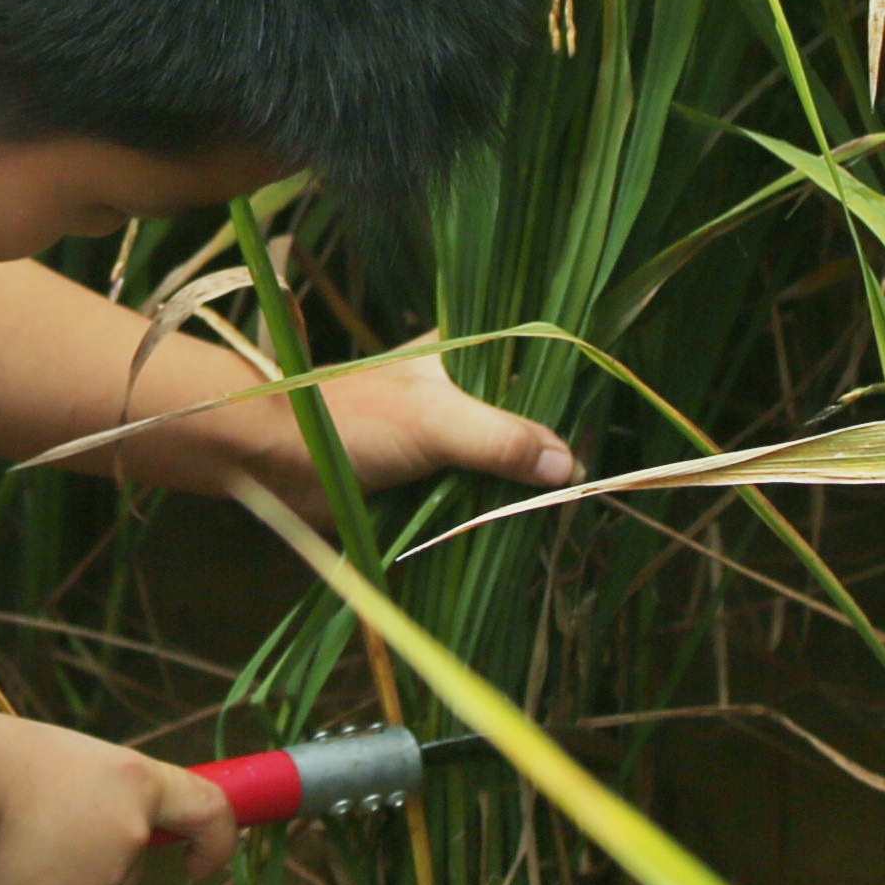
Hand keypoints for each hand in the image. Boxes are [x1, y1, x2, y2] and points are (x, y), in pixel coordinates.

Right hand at [0, 713, 236, 884]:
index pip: (208, 813)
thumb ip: (92, 795)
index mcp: (134, 785)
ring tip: (2, 845)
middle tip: (38, 831)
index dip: (218, 840)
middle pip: (127, 872)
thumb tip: (86, 824)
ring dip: (54, 883)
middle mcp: (127, 841)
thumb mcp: (59, 756)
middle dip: (96, 863)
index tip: (200, 860)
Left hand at [120, 346, 573, 503]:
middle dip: (551, 452)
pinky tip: (525, 530)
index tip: (611, 422)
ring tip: (573, 513)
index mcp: (462, 354)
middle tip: (600, 482)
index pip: (534, 361)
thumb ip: (502, 439)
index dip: (570, 388)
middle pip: (523, 419)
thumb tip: (569, 467)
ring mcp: (440, 437)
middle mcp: (456, 391)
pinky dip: (492, 511)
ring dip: (522, 488)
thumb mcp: (436, 421)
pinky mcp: (422, 479)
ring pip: (499, 461)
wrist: (273, 459)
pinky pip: (471, 495)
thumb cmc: (349, 420)